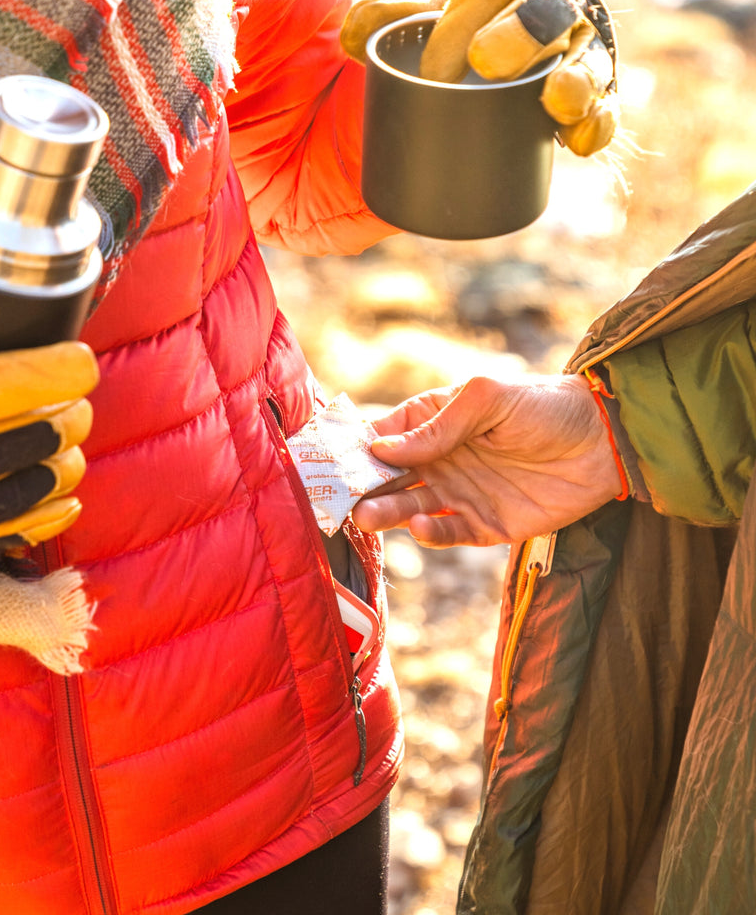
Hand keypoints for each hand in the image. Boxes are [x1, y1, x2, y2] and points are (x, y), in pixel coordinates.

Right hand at [0, 340, 97, 576]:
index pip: (3, 386)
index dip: (54, 373)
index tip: (79, 362)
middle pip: (33, 438)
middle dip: (68, 417)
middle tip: (75, 404)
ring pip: (33, 488)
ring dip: (65, 464)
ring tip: (69, 446)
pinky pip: (11, 537)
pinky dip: (48, 516)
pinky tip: (67, 499)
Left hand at [341, 0, 617, 156]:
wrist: (420, 108)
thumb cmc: (412, 48)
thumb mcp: (385, 26)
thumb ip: (372, 18)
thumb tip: (356, 35)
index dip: (473, 8)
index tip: (433, 66)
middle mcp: (544, 4)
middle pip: (552, 6)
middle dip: (524, 33)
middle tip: (483, 68)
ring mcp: (567, 55)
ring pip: (587, 56)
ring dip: (576, 78)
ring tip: (557, 101)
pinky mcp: (572, 109)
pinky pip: (599, 111)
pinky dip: (593, 124)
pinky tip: (578, 143)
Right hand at [350, 374, 623, 546]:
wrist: (605, 443)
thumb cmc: (545, 406)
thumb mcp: (488, 399)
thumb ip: (437, 426)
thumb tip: (381, 448)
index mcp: (434, 422)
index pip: (383, 436)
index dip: (355, 448)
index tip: (328, 462)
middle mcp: (440, 459)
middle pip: (388, 477)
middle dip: (362, 486)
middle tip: (341, 498)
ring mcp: (460, 493)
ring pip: (410, 507)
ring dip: (387, 512)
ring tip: (367, 517)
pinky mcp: (484, 525)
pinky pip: (449, 533)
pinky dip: (432, 534)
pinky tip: (422, 527)